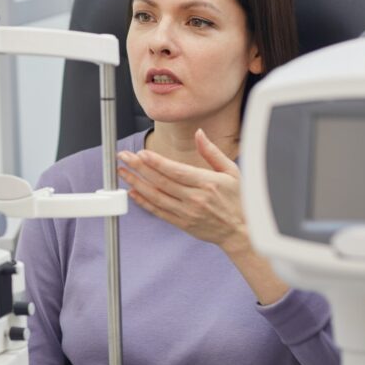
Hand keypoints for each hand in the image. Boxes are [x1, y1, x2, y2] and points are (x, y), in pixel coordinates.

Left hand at [117, 129, 249, 254]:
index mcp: (207, 183)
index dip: (156, 162)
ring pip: (156, 196)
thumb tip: (199, 133)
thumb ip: (212, 152)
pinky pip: (158, 211)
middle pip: (161, 181)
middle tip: (125, 157)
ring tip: (123, 172)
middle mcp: (195, 198)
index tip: (142, 153)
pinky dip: (143, 202)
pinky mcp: (181, 223)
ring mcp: (187, 212)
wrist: (241, 231)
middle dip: (139, 167)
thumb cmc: (238, 200)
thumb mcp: (232, 171)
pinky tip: (132, 192)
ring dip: (136, 183)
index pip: (176, 171)